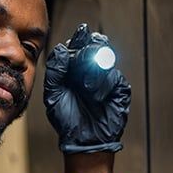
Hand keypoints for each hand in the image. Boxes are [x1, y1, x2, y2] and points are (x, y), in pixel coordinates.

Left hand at [44, 24, 130, 153]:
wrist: (84, 141)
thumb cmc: (66, 120)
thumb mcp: (53, 95)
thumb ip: (55, 72)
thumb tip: (62, 48)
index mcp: (73, 70)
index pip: (79, 47)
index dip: (80, 39)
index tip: (82, 32)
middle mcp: (90, 72)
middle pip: (96, 48)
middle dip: (92, 46)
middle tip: (87, 50)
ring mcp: (105, 79)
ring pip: (106, 61)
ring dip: (94, 70)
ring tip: (85, 86)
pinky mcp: (119, 89)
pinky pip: (114, 78)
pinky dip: (103, 85)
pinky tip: (95, 96)